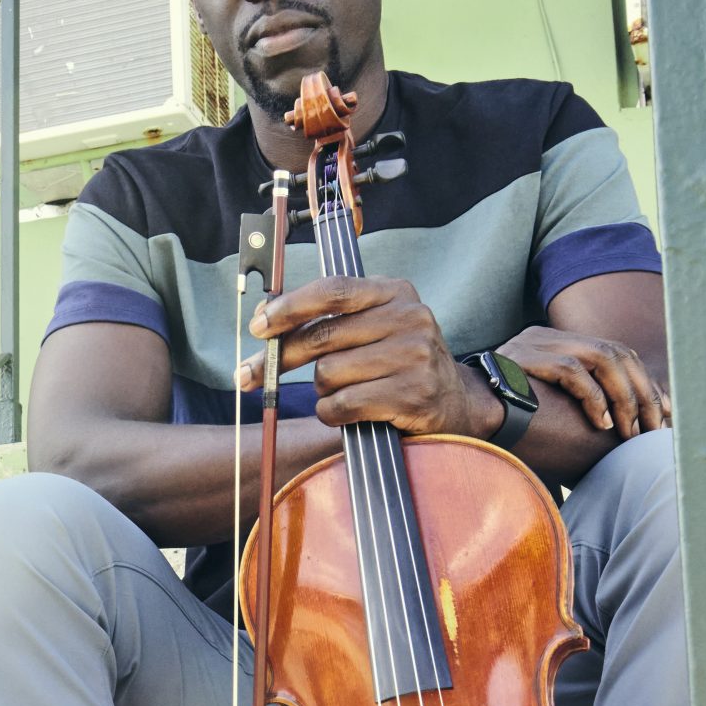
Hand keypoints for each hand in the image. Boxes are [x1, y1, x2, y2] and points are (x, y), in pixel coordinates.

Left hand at [237, 276, 496, 437]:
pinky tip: (345, 414)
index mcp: (395, 291)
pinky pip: (344, 404)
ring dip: (322, 392)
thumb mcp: (374, 328)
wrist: (455, 404)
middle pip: (322, 336)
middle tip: (250, 375)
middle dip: (279, 358)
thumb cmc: (399, 365)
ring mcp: (414, 356)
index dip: (288, 308)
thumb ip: (327, 319)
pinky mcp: (413, 394)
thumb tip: (263, 317)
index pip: (332, 291)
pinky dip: (333, 414)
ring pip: (329, 374)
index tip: (257, 325)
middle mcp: (409, 317)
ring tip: (341, 395)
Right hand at [501, 325, 669, 437]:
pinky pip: (573, 371)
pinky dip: (594, 397)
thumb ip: (575, 400)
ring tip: (629, 430)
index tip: (663, 413)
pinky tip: (601, 423)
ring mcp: (537, 343)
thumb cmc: (498, 419)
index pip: (616, 352)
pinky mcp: (526, 356)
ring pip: (603, 359)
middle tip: (654, 428)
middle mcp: (550, 336)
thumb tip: (617, 421)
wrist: (454, 412)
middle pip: (617, 353)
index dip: (644, 382)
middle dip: (643, 393)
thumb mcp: (545, 403)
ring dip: (624, 398)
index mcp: (557, 343)